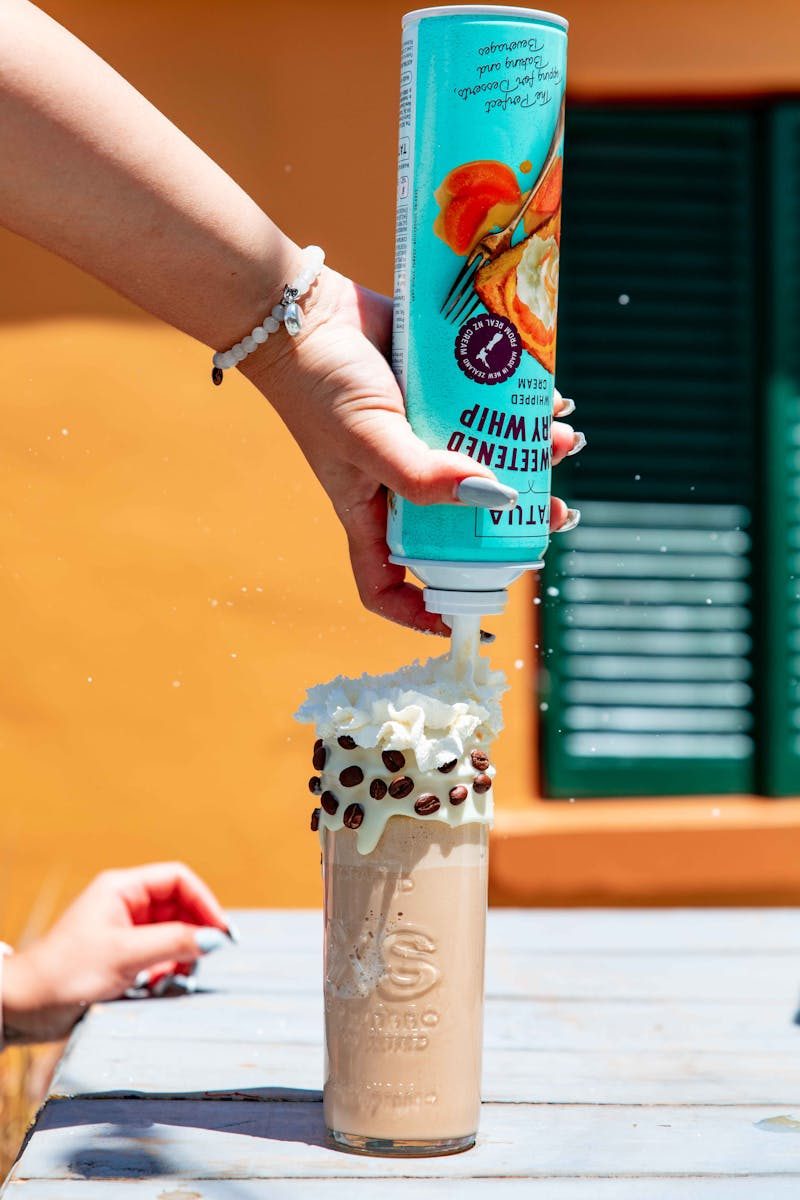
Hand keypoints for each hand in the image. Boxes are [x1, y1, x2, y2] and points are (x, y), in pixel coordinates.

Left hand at [2, 862, 229, 1042]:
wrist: (24, 1007)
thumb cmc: (65, 975)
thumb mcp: (126, 957)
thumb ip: (175, 943)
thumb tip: (216, 938)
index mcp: (122, 889)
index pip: (178, 880)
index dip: (205, 902)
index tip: (222, 931)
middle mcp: (124, 904)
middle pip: (178, 907)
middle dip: (193, 933)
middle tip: (205, 959)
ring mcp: (122, 931)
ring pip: (170, 933)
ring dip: (179, 955)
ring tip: (174, 977)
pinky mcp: (119, 956)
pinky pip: (156, 955)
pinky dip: (164, 969)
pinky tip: (156, 985)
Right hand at [246, 268, 580, 634]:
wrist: (302, 306)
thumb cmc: (319, 386)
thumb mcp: (369, 442)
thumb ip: (424, 478)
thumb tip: (498, 496)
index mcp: (370, 510)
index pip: (387, 583)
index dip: (420, 612)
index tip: (469, 619)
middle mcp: (398, 480)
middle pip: (458, 523)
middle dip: (507, 524)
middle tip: (553, 512)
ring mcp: (420, 435)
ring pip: (481, 462)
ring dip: (527, 458)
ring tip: (561, 443)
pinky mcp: (436, 391)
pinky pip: (483, 410)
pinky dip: (515, 407)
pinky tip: (547, 400)